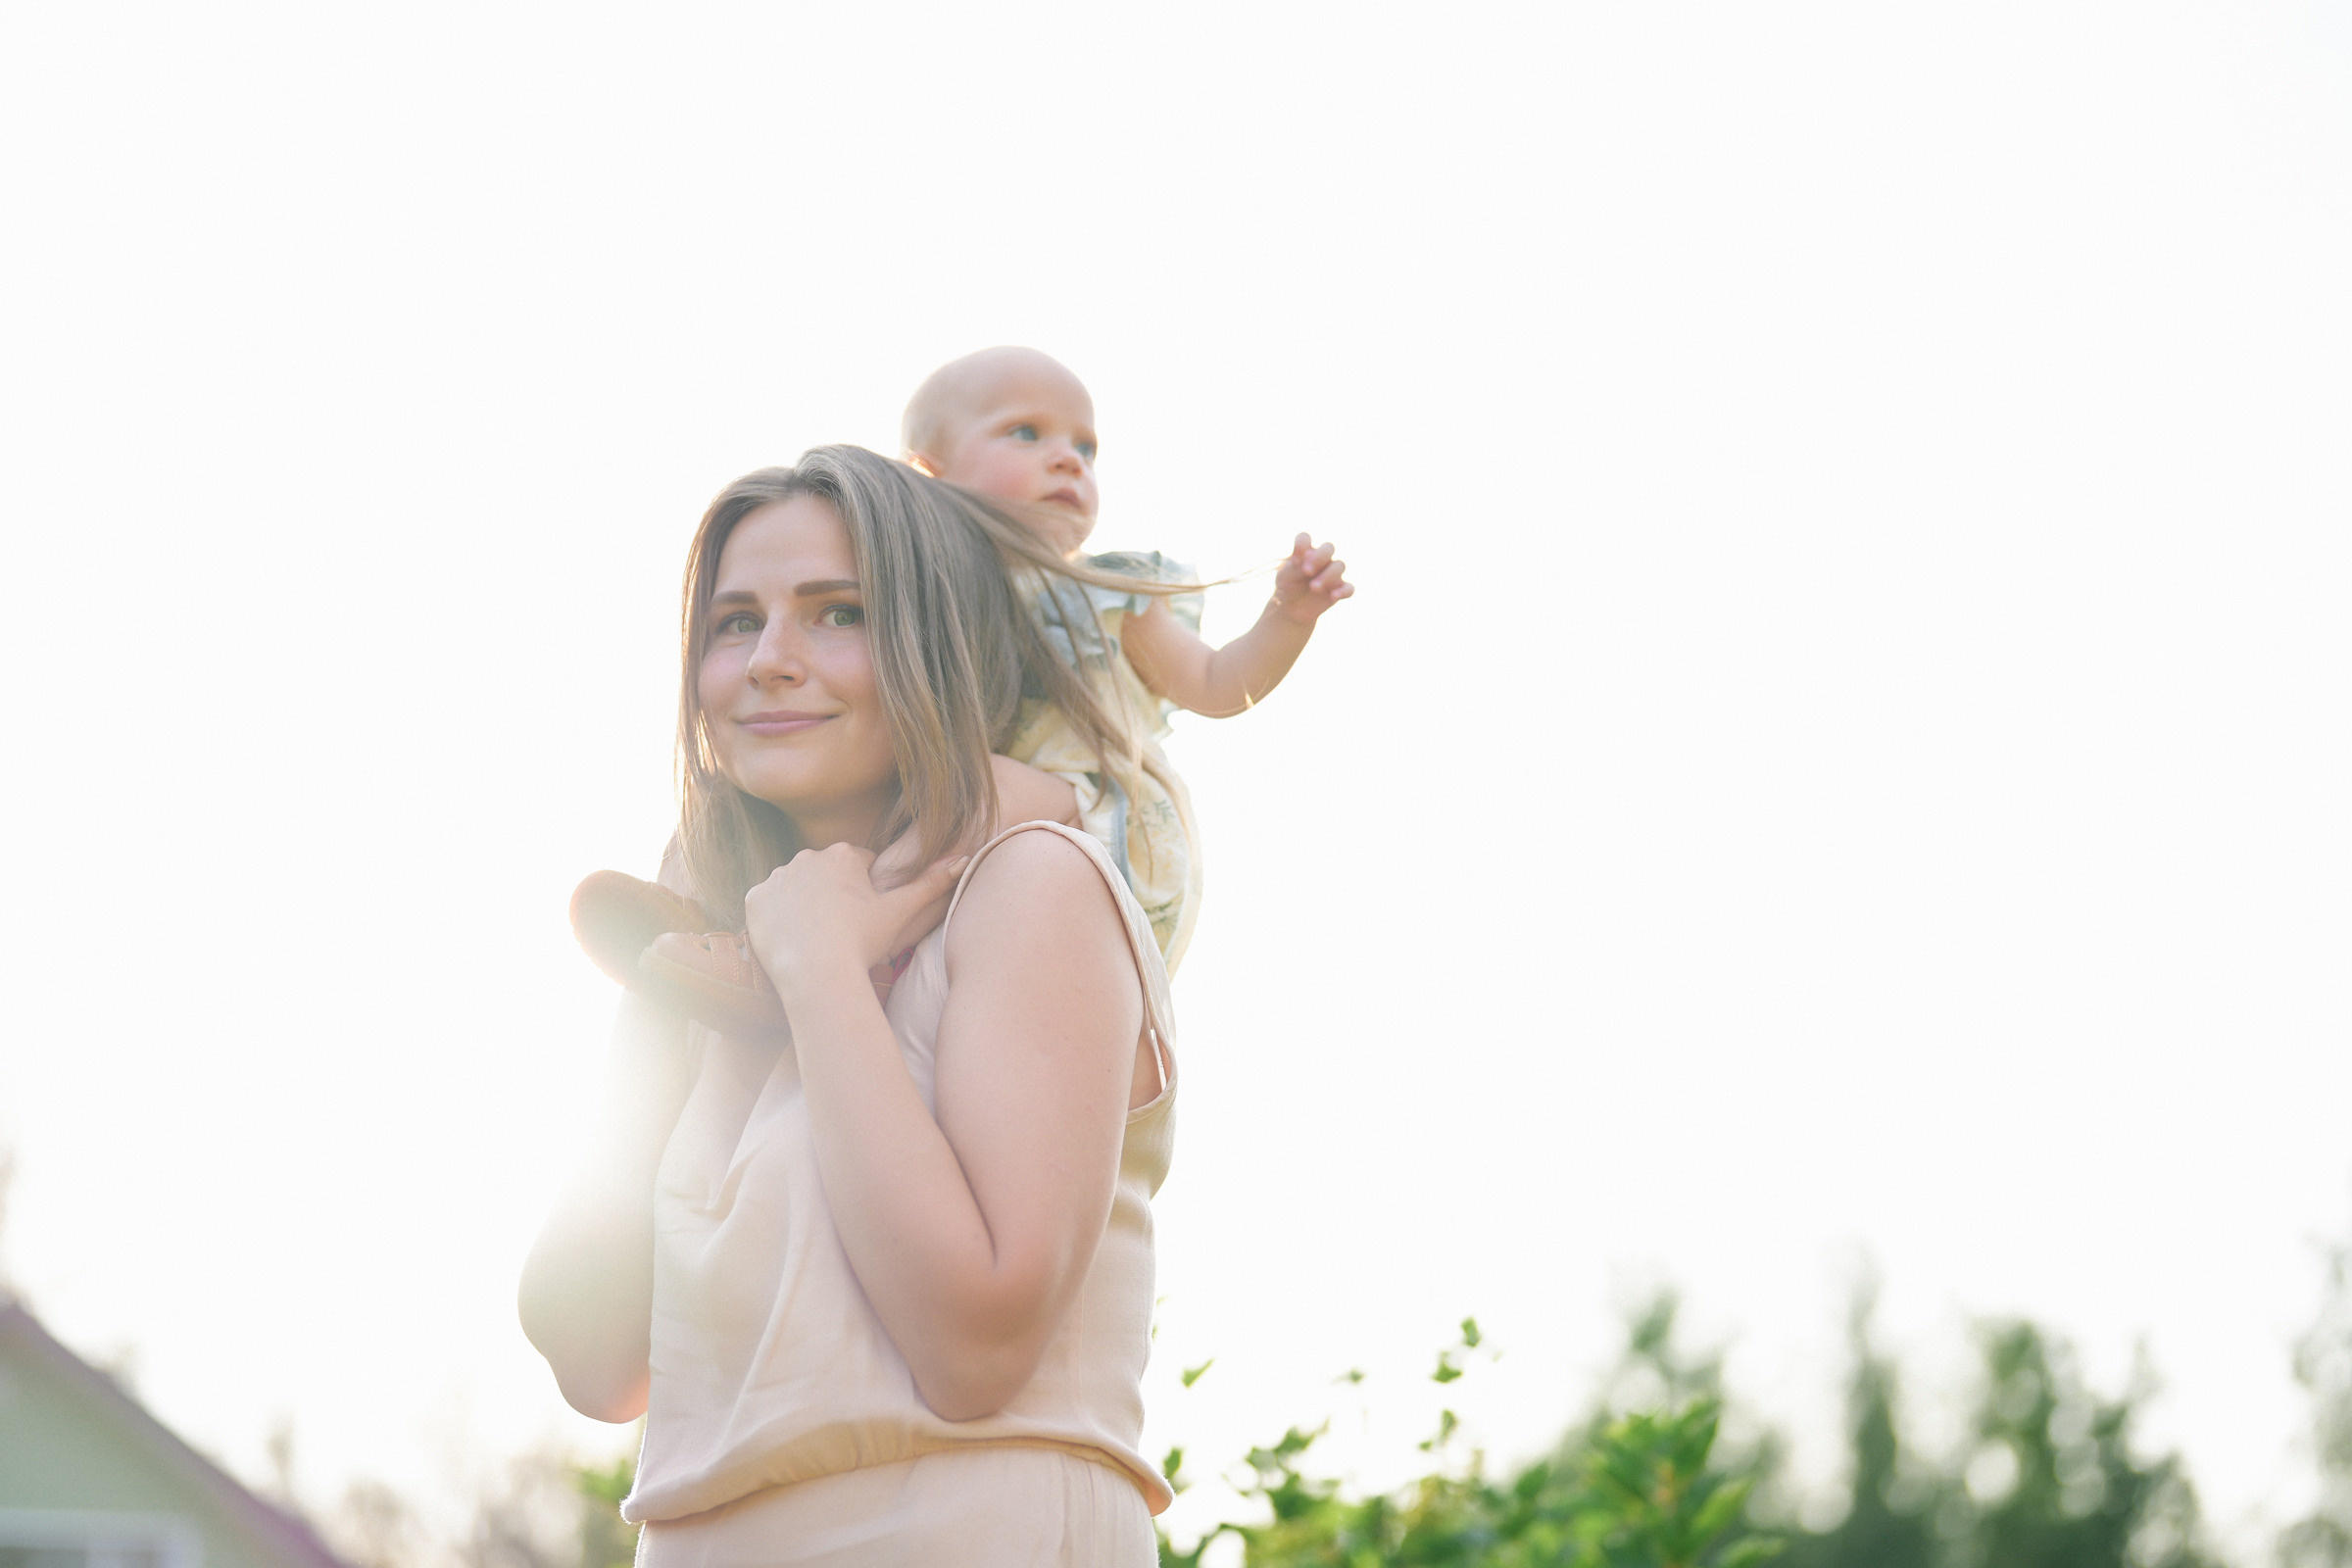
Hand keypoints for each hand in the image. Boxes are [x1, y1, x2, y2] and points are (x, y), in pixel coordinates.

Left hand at [743, 843, 967, 997]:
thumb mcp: (899, 913)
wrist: (817, 974)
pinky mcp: (754, 898)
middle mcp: (805, 857)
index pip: (856, 865)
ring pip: (795, 887)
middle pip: (823, 874)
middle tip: (841, 929)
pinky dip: (776, 917)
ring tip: (816, 936)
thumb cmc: (861, 943)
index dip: (862, 892)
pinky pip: (767, 903)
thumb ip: (931, 884)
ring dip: (803, 904)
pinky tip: (792, 937)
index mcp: (842, 855)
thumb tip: (964, 858)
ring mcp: (776, 877)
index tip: (862, 917)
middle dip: (831, 894)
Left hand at [1270, 533, 1353, 626]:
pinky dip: (1343, 591)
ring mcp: (1332, 573)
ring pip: (1339, 565)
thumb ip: (1295, 564)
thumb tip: (1310, 554)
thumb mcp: (1283, 577)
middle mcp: (1321, 559)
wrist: (1291, 609)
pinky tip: (1333, 596)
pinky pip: (1349, 588)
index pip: (1305, 538)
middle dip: (1319, 557)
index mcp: (1304, 551)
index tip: (1294, 562)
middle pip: (1328, 547)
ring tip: (1313, 588)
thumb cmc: (1287, 587)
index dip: (1301, 545)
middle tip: (1306, 571)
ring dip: (1327, 576)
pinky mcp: (1339, 589)